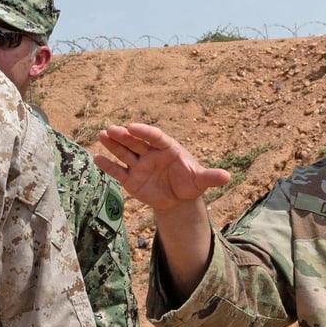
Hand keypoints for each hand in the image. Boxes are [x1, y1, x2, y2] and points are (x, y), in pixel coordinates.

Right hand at [96, 124, 230, 212]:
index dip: (144, 132)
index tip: (133, 127)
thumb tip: (228, 177)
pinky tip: (97, 158)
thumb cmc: (190, 184)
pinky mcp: (131, 179)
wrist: (179, 199)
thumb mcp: (200, 181)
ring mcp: (140, 165)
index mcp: (167, 148)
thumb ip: (211, 177)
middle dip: (124, 136)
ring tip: (102, 134)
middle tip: (111, 129)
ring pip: (125, 152)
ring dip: (113, 144)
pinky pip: (119, 171)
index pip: (154, 137)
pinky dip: (109, 165)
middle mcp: (151, 154)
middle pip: (136, 142)